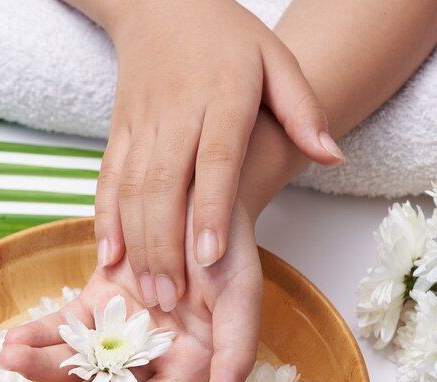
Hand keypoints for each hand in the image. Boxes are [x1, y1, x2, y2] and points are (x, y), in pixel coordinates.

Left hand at [0, 202, 262, 381]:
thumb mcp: (242, 297)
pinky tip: (11, 340)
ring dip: (40, 365)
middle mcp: (149, 358)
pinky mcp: (97, 301)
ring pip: (74, 360)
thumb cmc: (228, 247)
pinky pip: (63, 324)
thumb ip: (237, 356)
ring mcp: (119, 330)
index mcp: (186, 367)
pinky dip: (38, 333)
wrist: (201, 196)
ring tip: (8, 361)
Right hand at [90, 0, 341, 311]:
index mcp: (222, 96)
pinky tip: (110, 257)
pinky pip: (107, 179)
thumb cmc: (227, 37)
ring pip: (131, 190)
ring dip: (137, 243)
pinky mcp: (118, 132)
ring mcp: (141, 123)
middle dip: (165, 245)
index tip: (211, 258)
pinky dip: (105, 219)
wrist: (162, 4)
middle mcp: (176, 113)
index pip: (214, 160)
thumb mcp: (277, 60)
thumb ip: (303, 109)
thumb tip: (331, 156)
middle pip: (164, 185)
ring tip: (149, 291)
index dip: (209, 210)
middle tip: (172, 298)